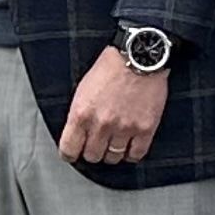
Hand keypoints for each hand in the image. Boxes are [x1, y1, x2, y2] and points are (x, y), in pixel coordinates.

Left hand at [58, 46, 169, 167]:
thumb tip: (77, 133)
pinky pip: (136, 155)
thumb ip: (79, 114)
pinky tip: (130, 146)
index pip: (69, 149)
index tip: (73, 153)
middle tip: (97, 144)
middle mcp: (101, 124)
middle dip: (93, 151)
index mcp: (81, 114)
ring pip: (113, 158)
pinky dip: (132, 154)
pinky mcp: (145, 129)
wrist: (139, 57)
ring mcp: (124, 128)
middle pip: (92, 156)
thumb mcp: (83, 89)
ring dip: (112, 152)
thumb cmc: (111, 67)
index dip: (70, 154)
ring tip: (114, 142)